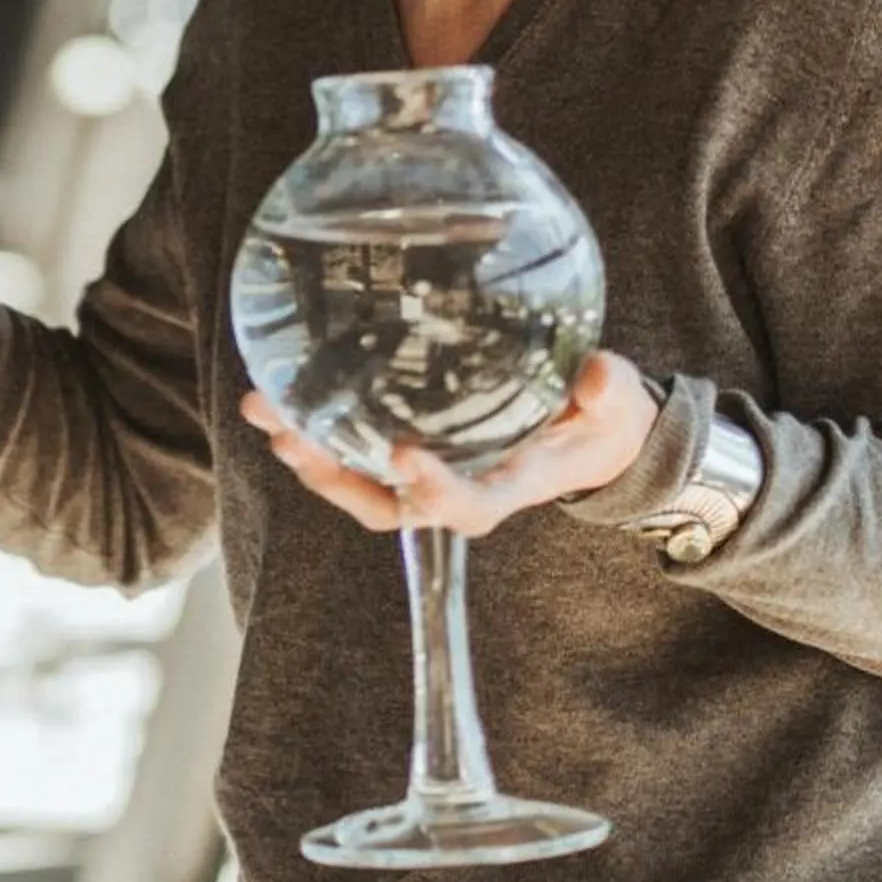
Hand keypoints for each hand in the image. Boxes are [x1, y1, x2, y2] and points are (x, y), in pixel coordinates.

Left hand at [239, 350, 660, 537]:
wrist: (591, 431)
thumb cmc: (600, 418)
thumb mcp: (615, 404)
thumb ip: (607, 392)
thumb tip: (597, 378)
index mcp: (508, 484)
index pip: (466, 504)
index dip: (435, 490)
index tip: (403, 455)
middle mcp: (458, 485)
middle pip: (386, 504)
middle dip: (335, 477)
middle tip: (290, 436)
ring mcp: (430, 469)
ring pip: (358, 481)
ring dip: (309, 451)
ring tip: (265, 410)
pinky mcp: (414, 443)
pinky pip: (357, 449)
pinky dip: (318, 427)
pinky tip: (282, 392)